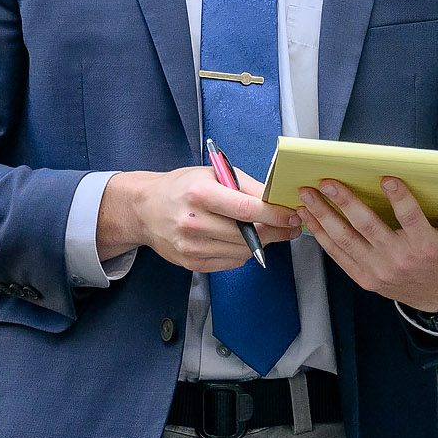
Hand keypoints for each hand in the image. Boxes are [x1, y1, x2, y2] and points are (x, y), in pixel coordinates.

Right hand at [100, 165, 299, 274]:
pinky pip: (231, 262)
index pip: (246, 209)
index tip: (292, 215)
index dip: (275, 215)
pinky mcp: (192, 263)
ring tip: (264, 230)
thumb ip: (245, 186)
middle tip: (290, 225)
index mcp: (199, 194)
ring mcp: (191, 246)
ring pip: (243, 251)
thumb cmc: (181, 187)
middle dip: (275, 231)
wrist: (145, 210)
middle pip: (248, 234)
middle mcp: (193, 222)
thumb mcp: (212, 174)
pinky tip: (240, 240)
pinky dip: (242, 252)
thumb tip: (276, 199)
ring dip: (260, 242)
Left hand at [291, 177, 437, 312]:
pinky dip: (321, 235)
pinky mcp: (364, 277)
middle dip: (345, 203)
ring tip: (307, 195)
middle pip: (367, 228)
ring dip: (324, 216)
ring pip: (346, 240)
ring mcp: (377, 270)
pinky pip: (338, 255)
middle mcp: (398, 260)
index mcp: (426, 249)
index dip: (400, 199)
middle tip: (328, 182)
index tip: (387, 178)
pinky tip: (308, 216)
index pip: (411, 220)